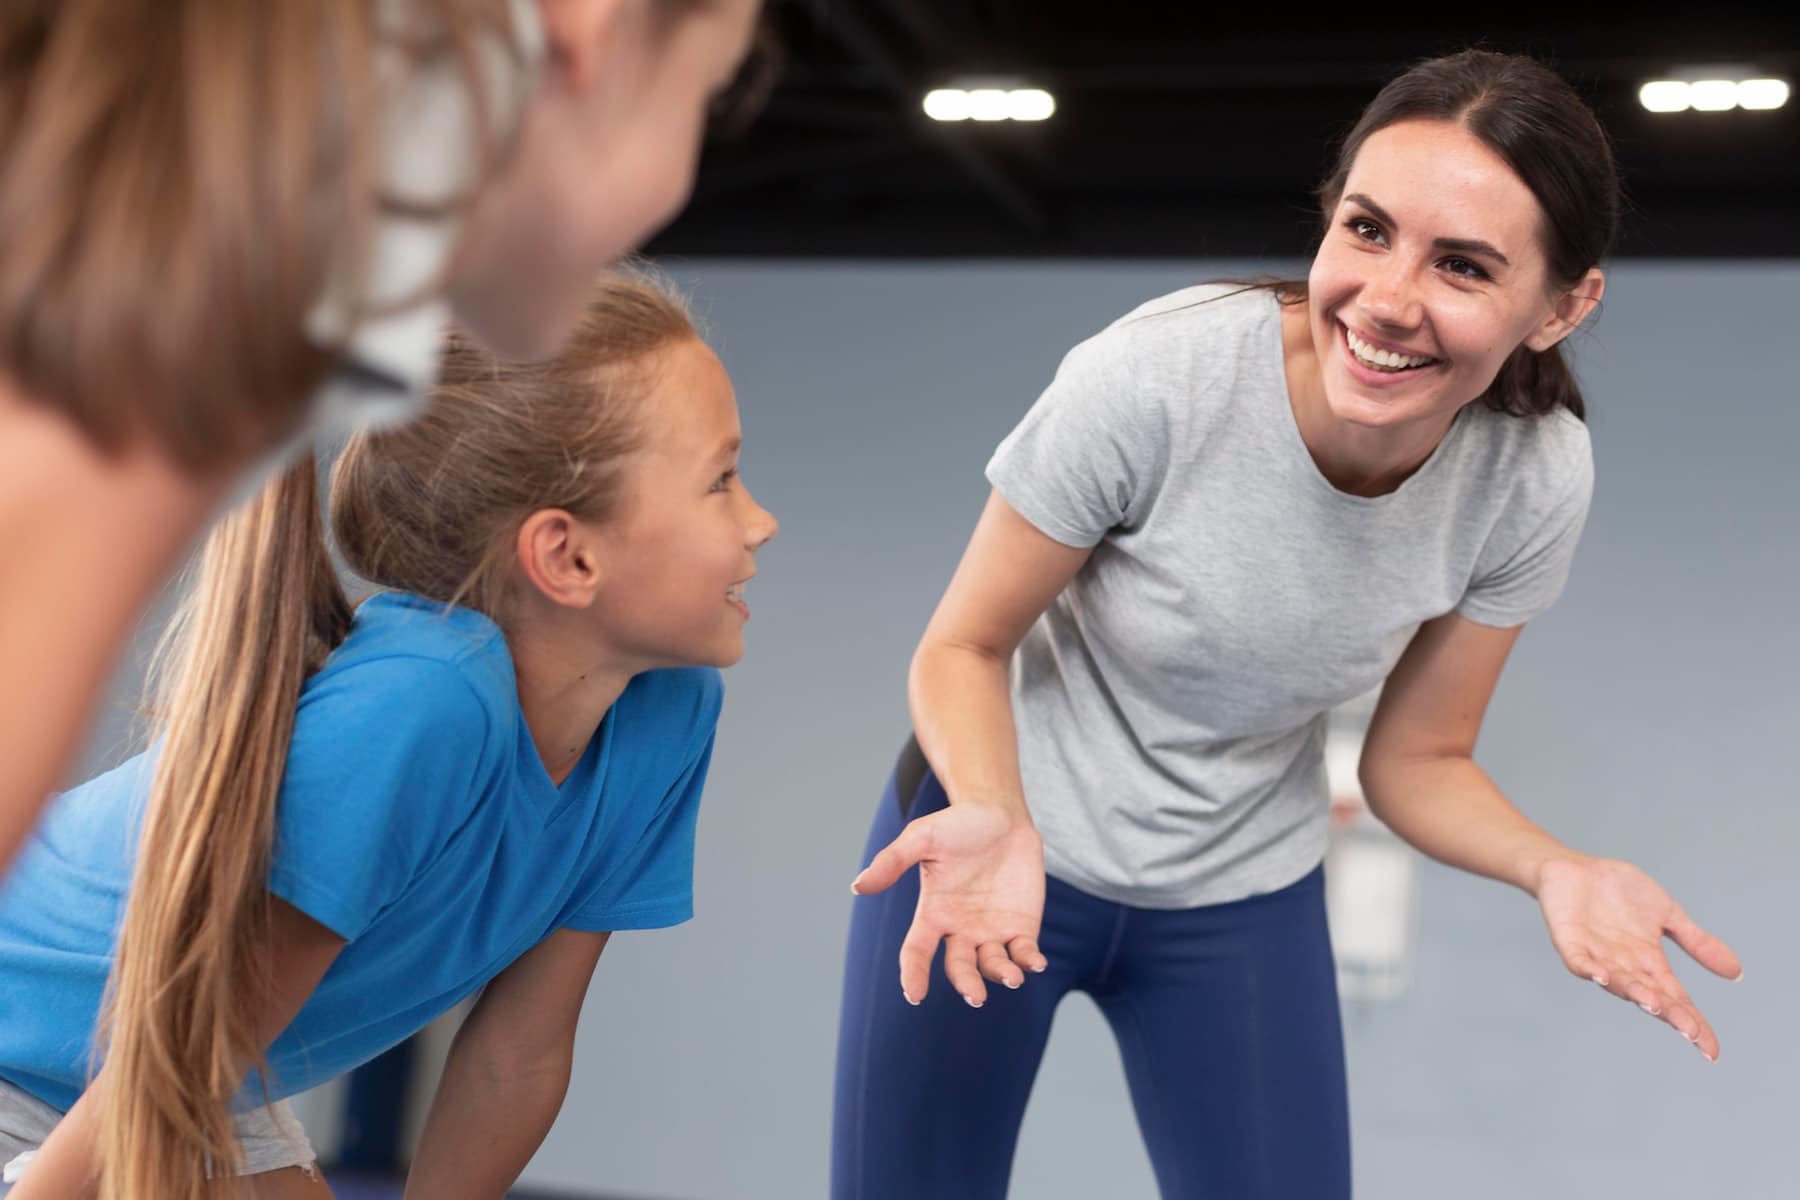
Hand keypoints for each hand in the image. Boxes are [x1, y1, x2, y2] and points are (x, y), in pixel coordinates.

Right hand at [851, 803, 1047, 1007]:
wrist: (1000, 813)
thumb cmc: (957, 824)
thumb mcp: (921, 838)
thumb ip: (892, 862)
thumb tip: (857, 886)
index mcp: (933, 913)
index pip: (917, 952)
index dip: (913, 974)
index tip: (914, 995)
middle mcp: (961, 929)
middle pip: (960, 968)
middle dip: (967, 983)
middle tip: (976, 996)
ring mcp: (992, 930)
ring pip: (993, 965)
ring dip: (1001, 975)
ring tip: (1011, 978)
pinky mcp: (1022, 926)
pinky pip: (1024, 952)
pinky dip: (1029, 961)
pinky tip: (1036, 964)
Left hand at [1536, 857, 1741, 1061]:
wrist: (1577, 868)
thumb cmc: (1621, 893)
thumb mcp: (1668, 915)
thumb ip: (1697, 943)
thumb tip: (1737, 973)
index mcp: (1650, 963)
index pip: (1677, 999)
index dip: (1693, 1022)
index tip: (1711, 1050)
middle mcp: (1624, 966)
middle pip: (1651, 996)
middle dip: (1669, 1013)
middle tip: (1688, 1031)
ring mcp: (1596, 955)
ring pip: (1617, 982)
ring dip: (1634, 993)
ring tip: (1653, 1004)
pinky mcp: (1570, 940)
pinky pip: (1577, 960)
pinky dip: (1588, 969)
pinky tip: (1600, 975)